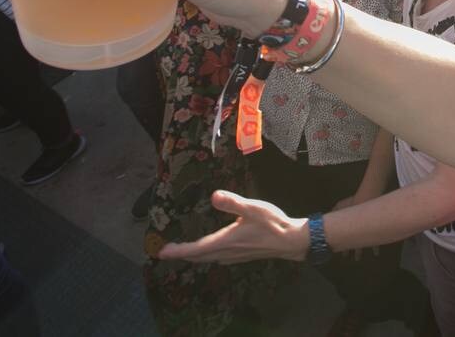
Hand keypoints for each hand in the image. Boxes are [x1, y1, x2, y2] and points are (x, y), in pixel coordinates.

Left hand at [156, 191, 307, 263]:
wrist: (292, 240)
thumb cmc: (274, 223)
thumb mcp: (254, 208)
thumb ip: (233, 202)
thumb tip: (214, 196)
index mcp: (227, 240)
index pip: (197, 249)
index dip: (178, 251)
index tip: (162, 252)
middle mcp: (228, 251)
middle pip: (199, 256)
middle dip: (182, 255)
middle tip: (167, 253)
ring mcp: (236, 255)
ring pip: (209, 259)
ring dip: (194, 256)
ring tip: (183, 252)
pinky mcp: (242, 255)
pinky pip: (218, 258)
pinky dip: (207, 256)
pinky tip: (210, 252)